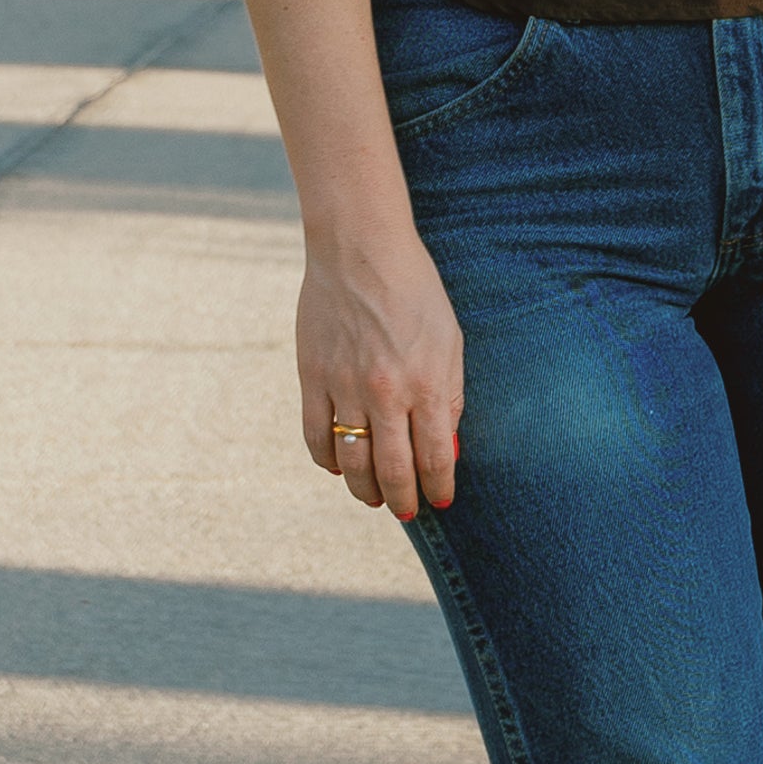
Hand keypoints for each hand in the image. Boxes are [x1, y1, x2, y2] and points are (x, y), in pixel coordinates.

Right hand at [296, 220, 462, 523]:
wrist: (359, 250)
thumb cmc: (415, 292)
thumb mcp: (450, 341)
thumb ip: (450, 395)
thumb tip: (445, 447)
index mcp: (426, 383)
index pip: (434, 458)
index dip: (439, 487)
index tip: (441, 500)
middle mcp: (386, 393)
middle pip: (393, 471)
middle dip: (403, 501)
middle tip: (407, 513)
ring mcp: (344, 387)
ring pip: (352, 462)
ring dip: (364, 490)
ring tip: (373, 498)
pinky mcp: (312, 378)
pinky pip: (316, 437)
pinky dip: (327, 461)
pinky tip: (339, 467)